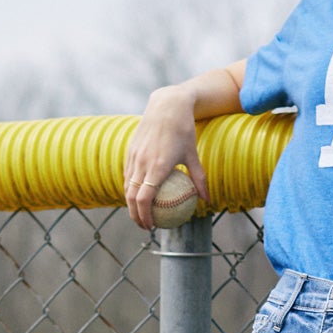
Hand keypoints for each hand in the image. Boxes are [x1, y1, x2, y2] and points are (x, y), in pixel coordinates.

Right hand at [124, 85, 209, 231]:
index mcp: (157, 167)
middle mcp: (142, 163)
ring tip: (140, 213)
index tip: (151, 227)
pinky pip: (127, 174)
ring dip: (131, 204)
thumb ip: (199, 179)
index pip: (144, 200)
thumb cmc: (183, 130)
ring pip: (127, 186)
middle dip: (135, 216)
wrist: (166, 105)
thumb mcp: (193, 155)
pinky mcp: (130, 150)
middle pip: (132, 197)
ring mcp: (134, 156)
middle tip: (145, 226)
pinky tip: (138, 194)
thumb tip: (206, 200)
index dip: (145, 216)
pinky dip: (130, 188)